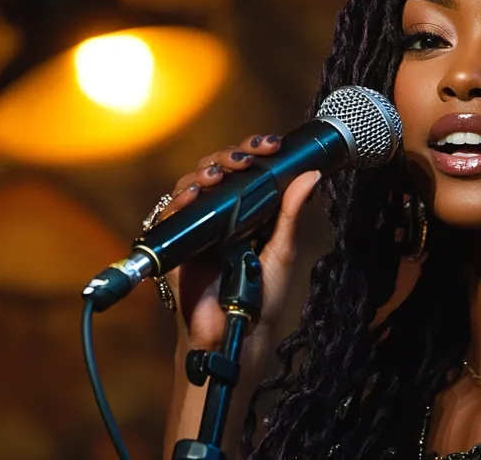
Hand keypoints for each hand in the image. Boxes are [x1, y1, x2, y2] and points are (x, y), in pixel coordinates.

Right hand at [156, 134, 321, 349]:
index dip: (255, 150)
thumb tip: (312, 175)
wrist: (236, 334)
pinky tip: (192, 196)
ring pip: (191, 185)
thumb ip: (292, 213)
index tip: (272, 145)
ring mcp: (198, 228)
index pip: (247, 169)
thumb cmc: (262, 296)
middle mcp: (222, 214)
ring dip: (203, 172)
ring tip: (218, 175)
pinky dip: (177, 202)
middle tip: (245, 160)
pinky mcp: (176, 245)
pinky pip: (168, 216)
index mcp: (249, 211)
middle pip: (217, 169)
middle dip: (229, 156)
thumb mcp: (283, 250)